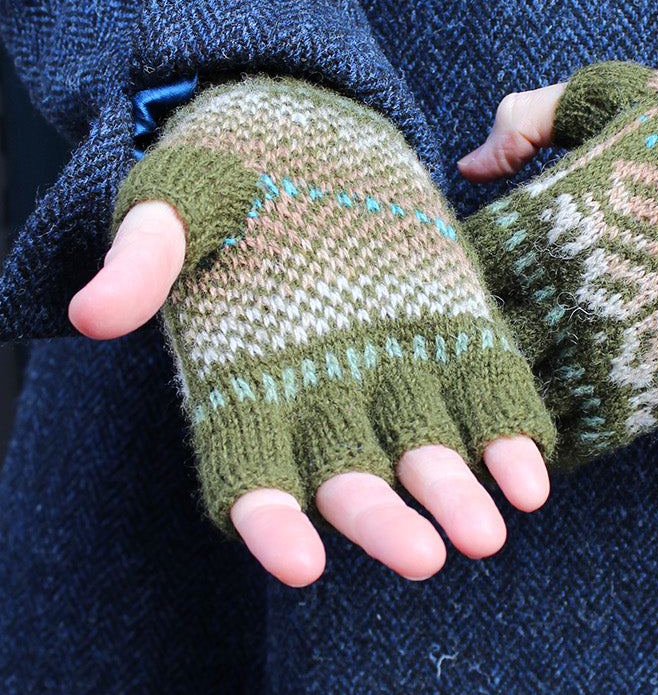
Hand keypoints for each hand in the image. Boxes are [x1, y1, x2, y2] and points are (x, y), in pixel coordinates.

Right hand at [70, 76, 555, 587]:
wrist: (306, 132)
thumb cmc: (226, 176)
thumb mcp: (175, 199)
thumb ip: (145, 255)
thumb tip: (91, 314)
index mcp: (243, 382)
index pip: (248, 473)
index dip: (271, 522)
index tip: (298, 563)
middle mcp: (320, 396)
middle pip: (350, 481)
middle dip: (384, 522)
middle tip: (424, 559)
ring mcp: (393, 370)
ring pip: (424, 455)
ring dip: (455, 496)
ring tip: (486, 534)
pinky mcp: (452, 336)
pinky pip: (483, 399)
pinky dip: (506, 440)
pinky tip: (531, 478)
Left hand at [460, 62, 657, 469]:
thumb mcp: (621, 92)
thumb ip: (531, 118)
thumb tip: (469, 165)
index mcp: (552, 213)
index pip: (454, 264)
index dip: (428, 279)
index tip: (420, 281)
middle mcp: (573, 289)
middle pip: (475, 341)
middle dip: (447, 353)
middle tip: (427, 359)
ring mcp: (618, 346)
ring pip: (518, 398)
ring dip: (489, 407)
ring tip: (470, 406)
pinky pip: (579, 432)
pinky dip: (545, 440)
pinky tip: (528, 434)